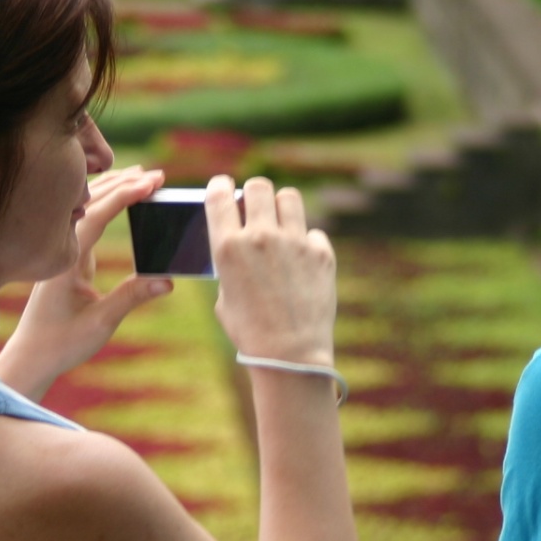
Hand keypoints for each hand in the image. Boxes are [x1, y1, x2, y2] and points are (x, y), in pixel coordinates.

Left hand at [0, 165, 173, 401]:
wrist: (31, 356)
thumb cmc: (61, 343)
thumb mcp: (100, 323)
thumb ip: (132, 297)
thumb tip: (168, 279)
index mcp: (65, 260)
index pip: (96, 215)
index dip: (125, 195)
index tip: (150, 183)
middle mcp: (61, 249)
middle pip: (90, 202)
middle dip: (123, 184)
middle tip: (156, 175)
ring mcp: (63, 250)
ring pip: (87, 207)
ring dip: (114, 189)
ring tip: (142, 176)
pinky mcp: (68, 256)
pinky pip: (87, 220)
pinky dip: (106, 203)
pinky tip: (120, 197)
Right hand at [208, 175, 335, 365]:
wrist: (289, 355)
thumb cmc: (250, 331)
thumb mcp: (225, 295)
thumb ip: (230, 262)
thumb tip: (238, 241)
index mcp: (227, 247)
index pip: (219, 193)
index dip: (220, 185)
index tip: (223, 187)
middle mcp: (260, 237)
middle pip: (258, 186)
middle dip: (254, 194)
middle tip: (255, 207)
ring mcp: (294, 242)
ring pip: (289, 197)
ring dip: (282, 207)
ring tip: (281, 226)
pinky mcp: (321, 253)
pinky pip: (312, 232)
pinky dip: (306, 242)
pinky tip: (301, 262)